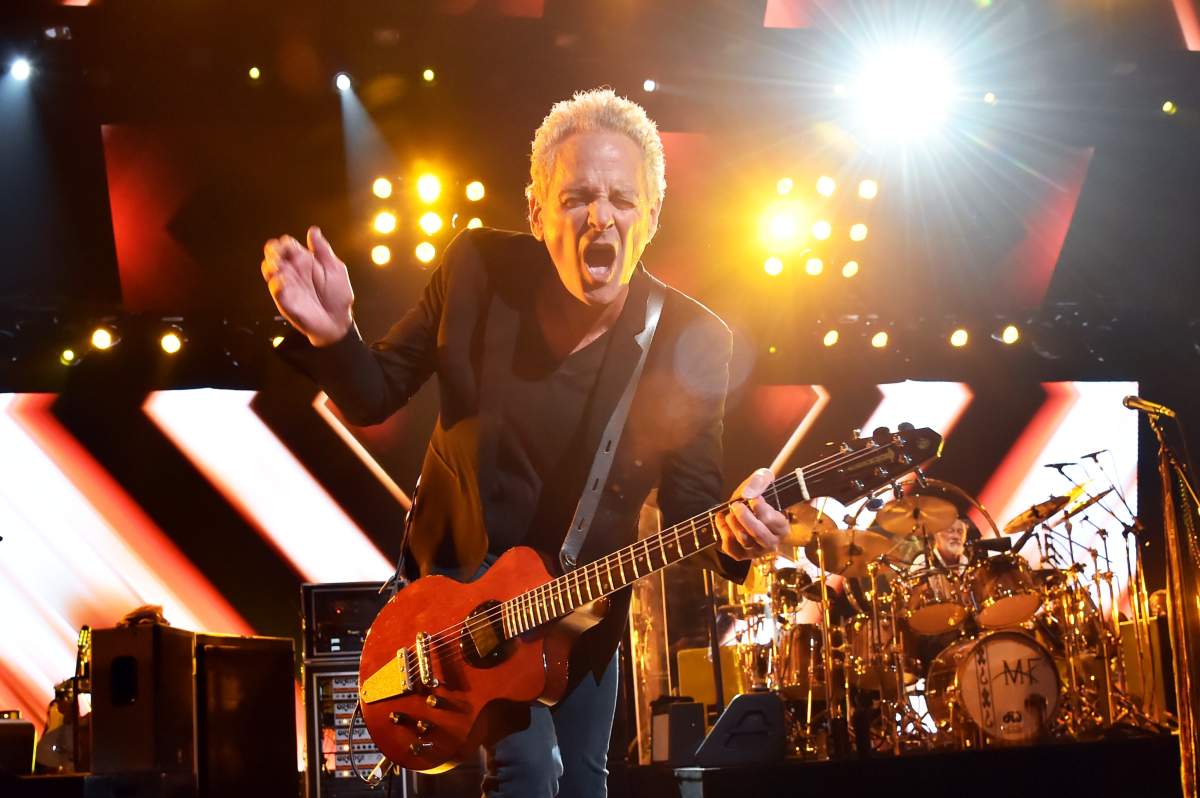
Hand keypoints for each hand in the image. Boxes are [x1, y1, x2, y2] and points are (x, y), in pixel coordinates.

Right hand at [261, 226, 353, 346]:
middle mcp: (293, 272)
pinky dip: (276, 284)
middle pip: (273, 255)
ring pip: (269, 270)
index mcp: (304, 261)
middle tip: (278, 251)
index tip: (288, 244)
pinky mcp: (286, 301)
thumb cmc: (338, 296)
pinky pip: (276, 290)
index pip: (287, 246)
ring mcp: (287, 286)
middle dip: (273, 250)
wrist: (339, 321)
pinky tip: (283, 280)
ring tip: (278, 264)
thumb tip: (313, 230)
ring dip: (270, 264)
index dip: (285, 243)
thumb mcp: (335, 269)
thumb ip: (323, 250)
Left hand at [714, 468, 788, 560]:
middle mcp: (771, 542)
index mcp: (782, 527)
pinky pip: (730, 547)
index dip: (760, 508)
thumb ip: (760, 481)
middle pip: (758, 533)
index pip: (772, 520)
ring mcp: (755, 551)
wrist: (740, 509)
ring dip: (733, 523)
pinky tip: (721, 518)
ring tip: (729, 512)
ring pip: (744, 540)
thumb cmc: (754, 497)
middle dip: (744, 517)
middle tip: (736, 505)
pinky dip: (723, 531)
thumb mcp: (761, 482)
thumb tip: (748, 494)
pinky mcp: (740, 555)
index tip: (753, 499)